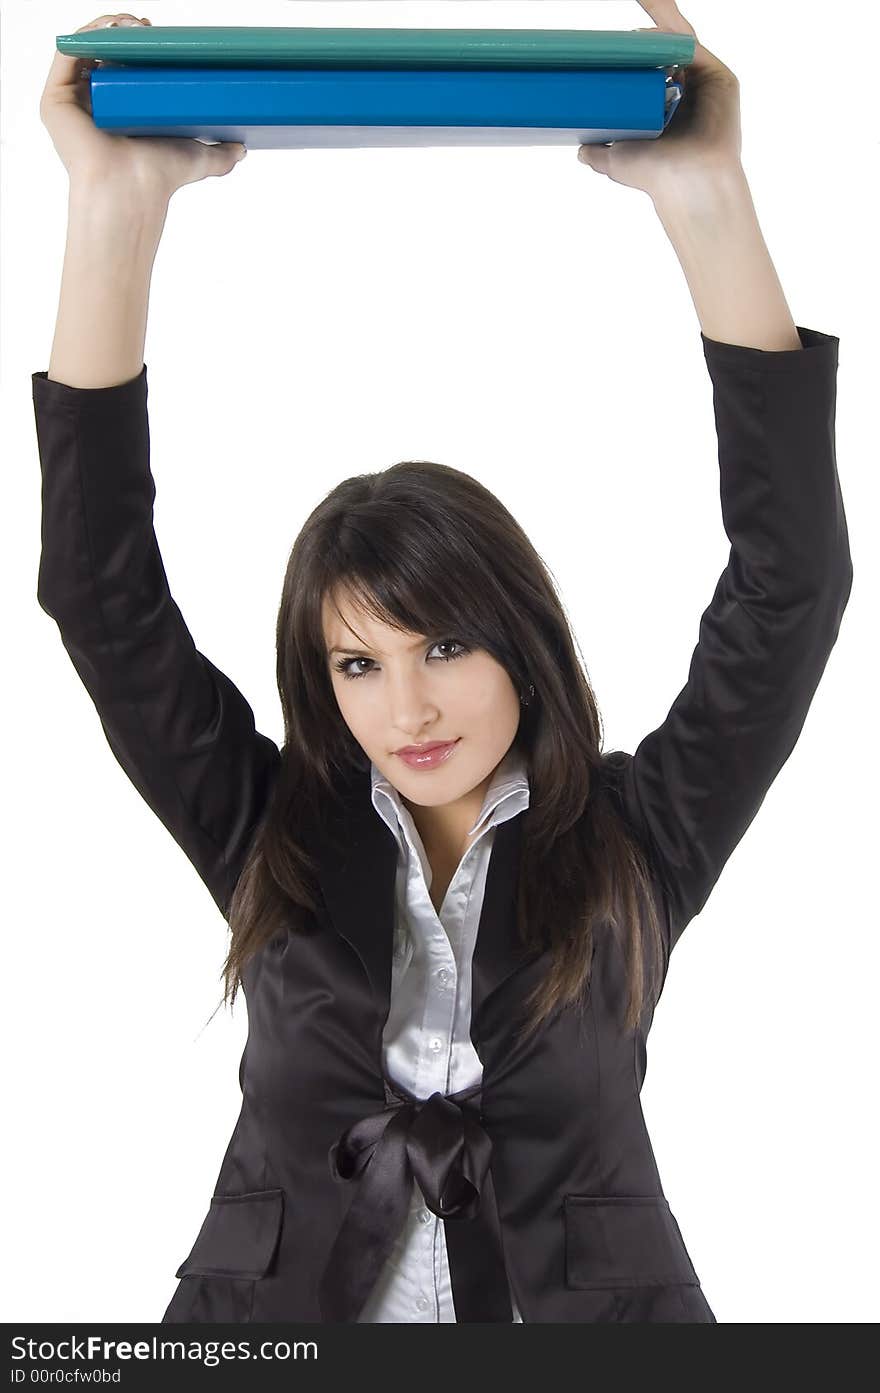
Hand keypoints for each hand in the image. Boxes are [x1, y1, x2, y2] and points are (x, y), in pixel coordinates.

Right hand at [39, 13, 246, 199]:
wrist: (132, 191)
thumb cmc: (158, 178)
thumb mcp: (197, 158)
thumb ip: (219, 154)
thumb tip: (241, 149)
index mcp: (117, 114)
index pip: (123, 69)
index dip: (137, 48)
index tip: (157, 36)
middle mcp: (91, 107)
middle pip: (103, 55)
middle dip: (122, 33)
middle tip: (147, 27)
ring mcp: (71, 103)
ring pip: (84, 50)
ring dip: (106, 28)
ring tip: (134, 25)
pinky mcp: (55, 100)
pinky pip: (67, 54)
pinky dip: (86, 35)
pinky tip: (110, 28)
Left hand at [577, 0, 742, 198]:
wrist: (687, 186)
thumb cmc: (658, 177)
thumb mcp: (618, 160)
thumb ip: (600, 152)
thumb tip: (581, 149)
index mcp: (666, 106)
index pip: (649, 68)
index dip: (633, 51)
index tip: (612, 40)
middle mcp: (687, 90)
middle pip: (667, 47)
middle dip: (652, 23)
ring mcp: (704, 82)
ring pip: (680, 40)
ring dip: (661, 17)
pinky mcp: (719, 78)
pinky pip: (693, 45)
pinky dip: (672, 32)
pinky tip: (648, 27)